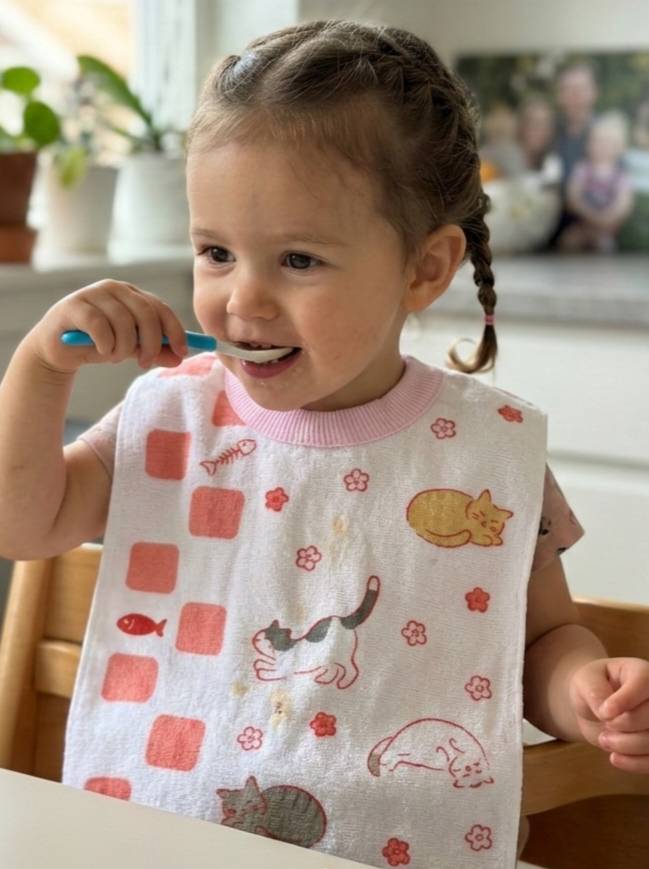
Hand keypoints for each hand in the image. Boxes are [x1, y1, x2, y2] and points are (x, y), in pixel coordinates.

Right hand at [23, 279, 187, 374]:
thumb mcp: (131, 349)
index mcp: (132, 295)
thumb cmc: (98, 345)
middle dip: (151, 342)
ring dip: (124, 348)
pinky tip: (102, 351)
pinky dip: (106, 344)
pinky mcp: (74, 305)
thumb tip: (179, 358)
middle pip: (146, 313)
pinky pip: (100, 325)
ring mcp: (93, 294)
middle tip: (144, 362)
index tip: (182, 352)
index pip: (161, 308)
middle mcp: (115, 289)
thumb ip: (155, 352)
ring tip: (114, 357)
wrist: (57, 350)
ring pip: (123, 322)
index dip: (175, 331)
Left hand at [569, 657, 648, 772]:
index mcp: (641, 672)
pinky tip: (615, 758)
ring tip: (603, 740)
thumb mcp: (585, 681)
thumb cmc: (592, 687)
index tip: (604, 713)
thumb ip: (594, 692)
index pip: (644, 683)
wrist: (595, 706)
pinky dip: (635, 763)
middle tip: (604, 726)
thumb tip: (606, 712)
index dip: (625, 701)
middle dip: (624, 725)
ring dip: (627, 745)